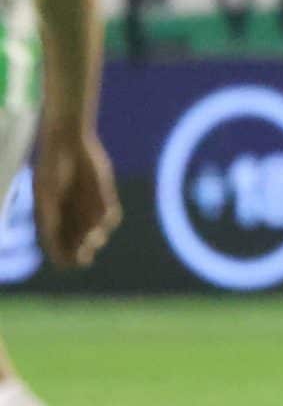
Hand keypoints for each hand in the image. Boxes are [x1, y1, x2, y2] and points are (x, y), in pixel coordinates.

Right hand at [32, 126, 119, 268]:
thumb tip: (55, 249)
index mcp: (52, 222)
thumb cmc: (51, 169)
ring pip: (98, 233)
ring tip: (94, 235)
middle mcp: (71, 218)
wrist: (69, 143)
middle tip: (86, 250)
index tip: (72, 262)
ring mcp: (89, 208)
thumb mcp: (46, 197)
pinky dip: (110, 220)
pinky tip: (105, 218)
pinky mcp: (106, 197)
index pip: (60, 251)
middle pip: (81, 247)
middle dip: (84, 252)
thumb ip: (50, 222)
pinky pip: (113, 215)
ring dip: (98, 237)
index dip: (67, 259)